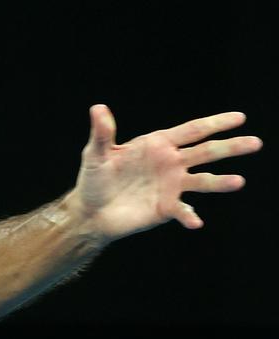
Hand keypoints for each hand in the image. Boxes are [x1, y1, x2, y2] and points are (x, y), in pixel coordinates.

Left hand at [70, 105, 261, 240]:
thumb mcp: (95, 155)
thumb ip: (102, 133)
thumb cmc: (93, 180)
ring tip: (238, 182)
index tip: (239, 118)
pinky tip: (195, 222)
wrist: (91, 213)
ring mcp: (172, 186)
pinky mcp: (167, 208)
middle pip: (207, 152)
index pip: (192, 130)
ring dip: (221, 182)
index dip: (215, 123)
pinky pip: (183, 211)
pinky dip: (189, 216)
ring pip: (203, 180)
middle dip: (231, 147)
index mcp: (158, 144)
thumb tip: (98, 108)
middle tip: (255, 143)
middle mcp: (171, 163)